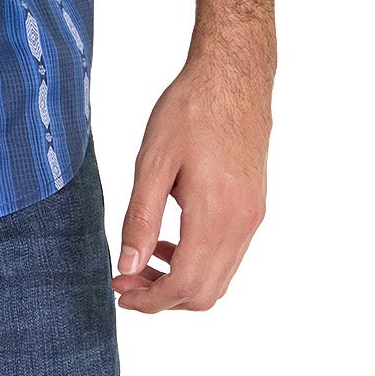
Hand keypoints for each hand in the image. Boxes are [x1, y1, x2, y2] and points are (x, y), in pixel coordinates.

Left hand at [112, 49, 270, 312]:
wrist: (233, 76)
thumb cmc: (191, 110)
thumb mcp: (153, 160)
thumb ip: (141, 218)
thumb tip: (128, 264)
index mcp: (215, 216)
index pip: (184, 286)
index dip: (149, 298)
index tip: (119, 290)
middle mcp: (241, 226)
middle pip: (205, 294)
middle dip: (163, 297)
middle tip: (127, 277)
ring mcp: (252, 218)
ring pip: (219, 278)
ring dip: (181, 281)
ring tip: (143, 259)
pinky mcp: (254, 207)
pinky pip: (228, 255)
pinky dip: (199, 261)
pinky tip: (171, 239)